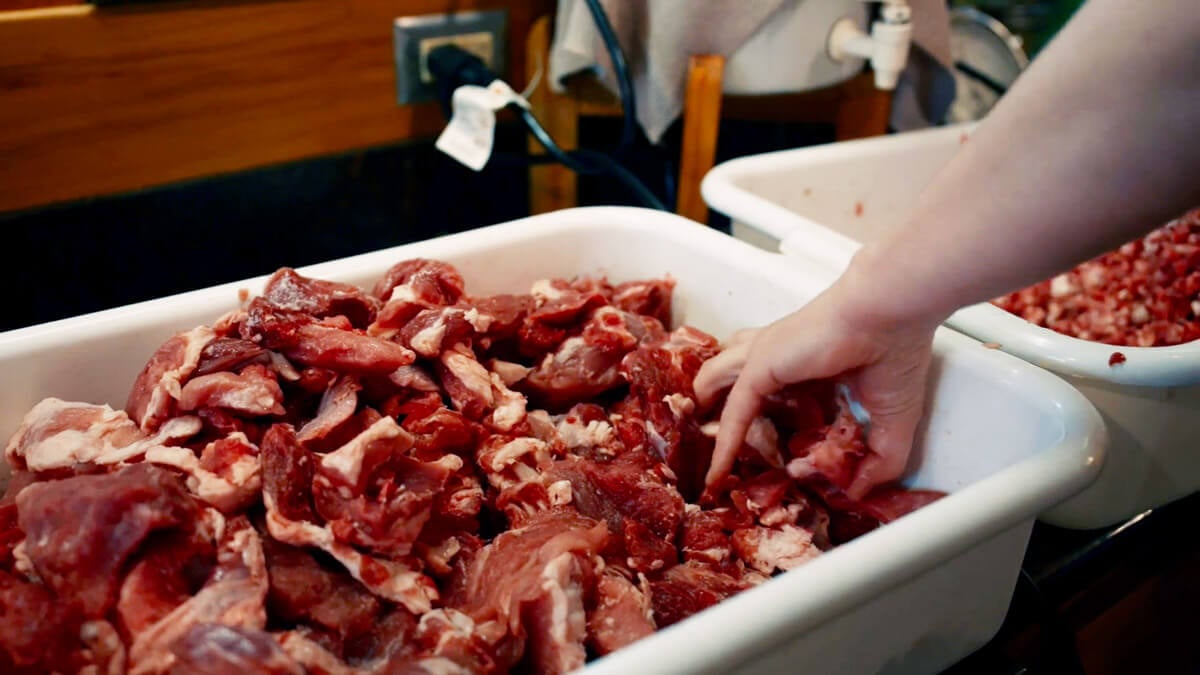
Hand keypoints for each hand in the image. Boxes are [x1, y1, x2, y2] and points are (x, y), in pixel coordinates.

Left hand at [693, 273, 938, 499]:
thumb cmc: (895, 354)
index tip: (766, 454)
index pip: (770, 387)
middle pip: (732, 382)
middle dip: (714, 408)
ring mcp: (763, 359)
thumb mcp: (892, 424)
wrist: (889, 316)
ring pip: (718, 387)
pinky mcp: (758, 368)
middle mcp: (776, 356)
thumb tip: (857, 493)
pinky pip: (733, 414)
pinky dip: (724, 445)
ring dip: (705, 415)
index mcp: (804, 363)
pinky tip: (717, 474)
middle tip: (707, 446)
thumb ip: (878, 462)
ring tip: (696, 450)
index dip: (764, 416)